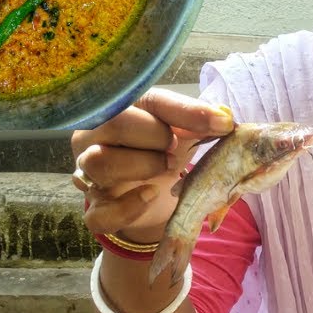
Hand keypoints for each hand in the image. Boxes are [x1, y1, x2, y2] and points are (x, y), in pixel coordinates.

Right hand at [70, 88, 233, 242]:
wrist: (152, 194)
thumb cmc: (162, 150)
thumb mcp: (182, 131)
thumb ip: (200, 122)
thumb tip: (224, 117)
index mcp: (119, 108)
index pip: (148, 99)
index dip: (186, 111)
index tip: (221, 124)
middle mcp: (94, 136)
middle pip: (116, 124)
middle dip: (157, 136)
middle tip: (175, 149)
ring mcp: (89, 174)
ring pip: (99, 162)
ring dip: (142, 166)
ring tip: (165, 168)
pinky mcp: (96, 209)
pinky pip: (99, 212)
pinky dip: (128, 208)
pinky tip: (151, 196)